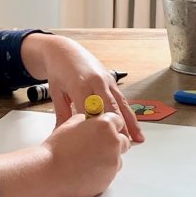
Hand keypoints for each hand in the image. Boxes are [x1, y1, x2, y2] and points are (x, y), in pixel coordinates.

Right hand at [0, 110, 130, 196]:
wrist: (49, 174)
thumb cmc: (56, 149)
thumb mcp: (69, 125)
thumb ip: (84, 121)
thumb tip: (88, 122)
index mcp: (105, 126)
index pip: (118, 121)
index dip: (110, 125)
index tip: (104, 128)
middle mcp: (113, 143)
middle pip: (123, 141)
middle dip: (113, 142)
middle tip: (96, 145)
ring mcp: (113, 163)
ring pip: (118, 159)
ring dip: (108, 158)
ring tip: (88, 160)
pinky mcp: (108, 180)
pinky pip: (110, 173)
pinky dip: (102, 171)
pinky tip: (85, 171)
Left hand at [21, 33, 143, 142]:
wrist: (64, 50)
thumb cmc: (58, 71)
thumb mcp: (56, 93)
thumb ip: (62, 115)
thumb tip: (60, 136)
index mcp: (80, 84)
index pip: (90, 109)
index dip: (96, 127)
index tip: (101, 144)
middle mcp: (97, 81)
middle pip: (110, 107)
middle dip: (118, 127)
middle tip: (123, 146)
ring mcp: (107, 80)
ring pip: (121, 104)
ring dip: (130, 122)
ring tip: (138, 140)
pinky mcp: (112, 80)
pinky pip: (122, 99)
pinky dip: (129, 114)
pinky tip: (135, 127)